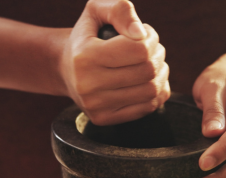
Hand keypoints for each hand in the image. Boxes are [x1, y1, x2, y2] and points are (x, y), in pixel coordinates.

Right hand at [60, 0, 169, 125]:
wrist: (64, 67)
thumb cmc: (86, 36)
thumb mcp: (96, 10)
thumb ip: (120, 10)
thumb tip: (140, 33)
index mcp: (86, 56)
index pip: (139, 49)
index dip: (151, 38)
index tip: (145, 34)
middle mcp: (88, 84)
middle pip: (147, 70)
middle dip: (158, 54)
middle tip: (152, 48)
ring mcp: (95, 105)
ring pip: (150, 91)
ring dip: (161, 73)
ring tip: (152, 63)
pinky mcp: (103, 118)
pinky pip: (146, 108)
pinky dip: (157, 93)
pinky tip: (149, 80)